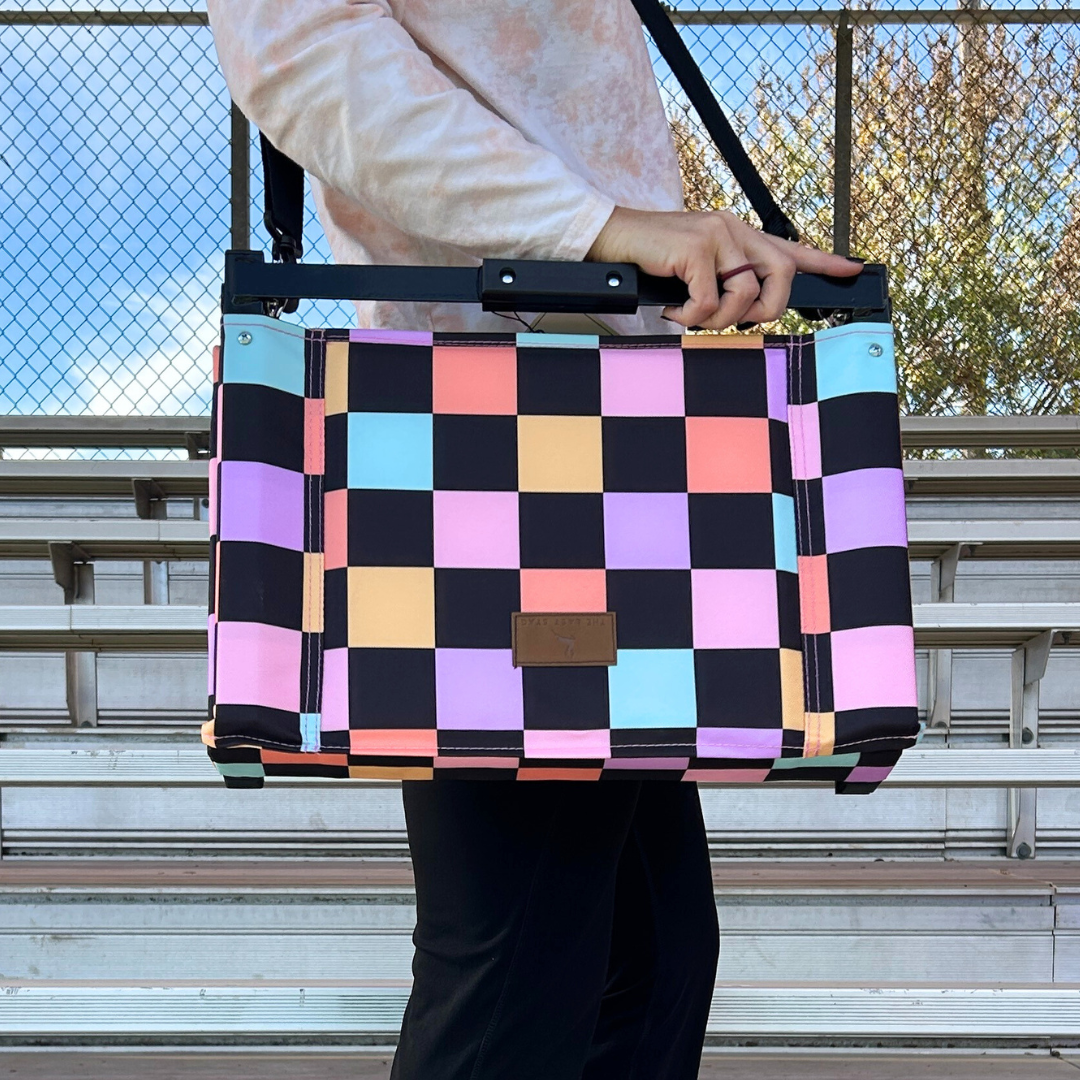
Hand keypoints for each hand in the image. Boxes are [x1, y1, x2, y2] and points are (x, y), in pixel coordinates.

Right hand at [584, 206, 864, 330]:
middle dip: (764, 310)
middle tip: (733, 321)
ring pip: (745, 295)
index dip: (822, 260)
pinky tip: (672, 308)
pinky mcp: (696, 247)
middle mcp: (733, 228)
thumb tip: (741, 310)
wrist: (609, 238)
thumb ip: (721, 279)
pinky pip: (709, 301)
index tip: (850, 269)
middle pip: (781, 275)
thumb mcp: (693, 267)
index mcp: (736, 233)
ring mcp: (716, 234)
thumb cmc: (648, 258)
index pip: (788, 247)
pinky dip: (689, 316)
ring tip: (689, 314)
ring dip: (717, 319)